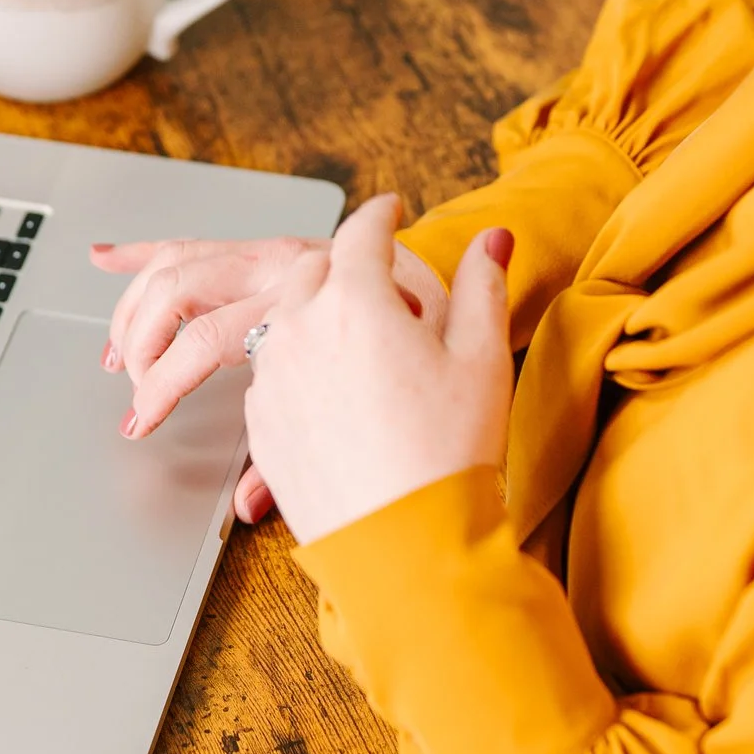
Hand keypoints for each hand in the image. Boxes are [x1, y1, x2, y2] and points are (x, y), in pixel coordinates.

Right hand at [95, 229, 450, 521]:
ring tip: (116, 354)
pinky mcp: (267, 255)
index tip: (144, 417)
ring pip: (184, 266)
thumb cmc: (418, 366)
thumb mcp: (353, 419)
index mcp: (311, 303)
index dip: (166, 383)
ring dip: (138, 307)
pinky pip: (198, 249)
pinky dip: (147, 255)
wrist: (454, 309)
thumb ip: (299, 457)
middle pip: (187, 295)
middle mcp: (286, 270)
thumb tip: (247, 504)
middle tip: (138, 399)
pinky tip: (105, 257)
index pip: (211, 337)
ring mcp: (273, 258)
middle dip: (146, 348)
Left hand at [240, 195, 512, 544]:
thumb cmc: (448, 453)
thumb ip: (483, 285)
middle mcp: (300, 329)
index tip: (388, 209)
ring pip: (283, 321)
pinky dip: (298, 370)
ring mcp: (271, 378)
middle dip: (344, 268)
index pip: (363, 232)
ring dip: (316, 320)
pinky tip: (336, 397)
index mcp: (356, 301)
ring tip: (358, 351)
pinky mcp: (260, 424)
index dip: (381, 214)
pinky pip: (272, 376)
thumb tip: (493, 239)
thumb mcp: (482, 358)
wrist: (404, 544)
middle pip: (312, 270)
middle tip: (380, 289)